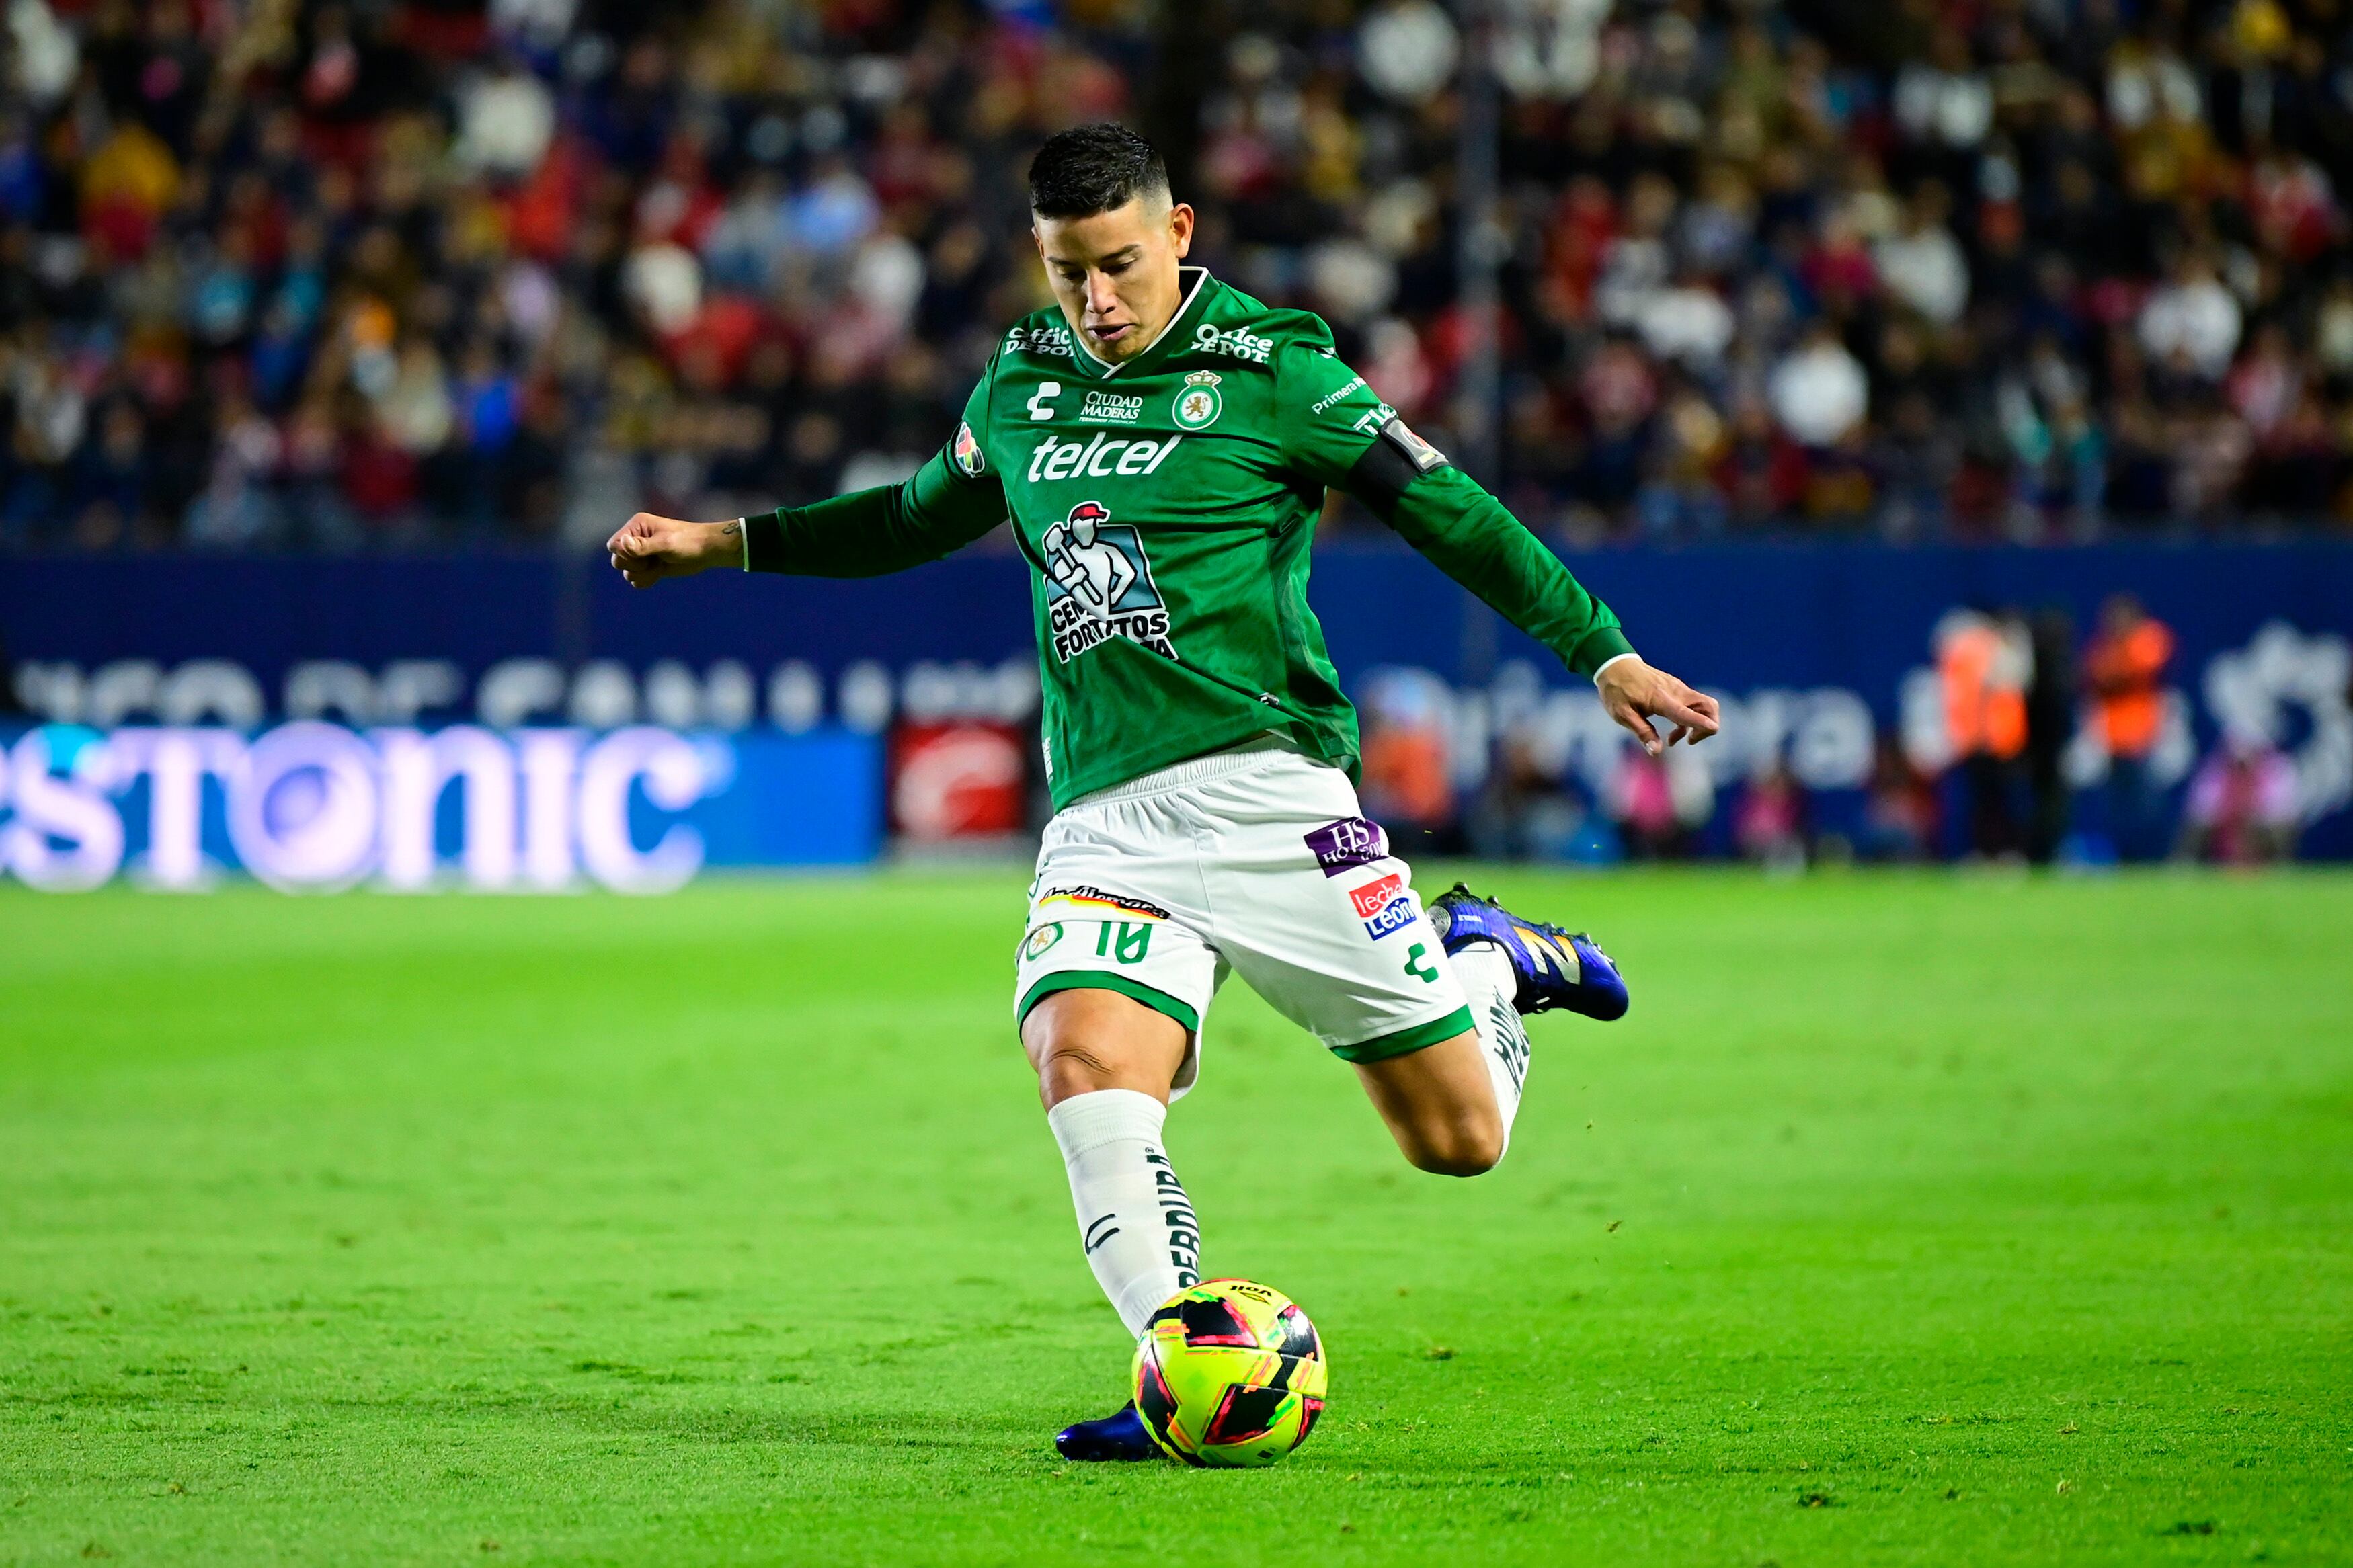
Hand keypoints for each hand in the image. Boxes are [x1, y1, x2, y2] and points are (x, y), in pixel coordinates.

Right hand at [605, 512, 739, 588]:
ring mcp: (642, 553)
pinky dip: (646, 580)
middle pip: (617, 561)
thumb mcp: (665, 544)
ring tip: (658, 566)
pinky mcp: (649, 566)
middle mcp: (636, 539)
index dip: (624, 555)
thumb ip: (642, 546)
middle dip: (634, 566)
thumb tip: (621, 542)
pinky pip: (636, 580)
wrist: (705, 551)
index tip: (642, 555)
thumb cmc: (688, 542)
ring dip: (642, 574)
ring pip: (627, 572)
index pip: (613, 545)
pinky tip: (659, 573)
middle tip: (652, 561)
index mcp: (636, 526)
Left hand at [1596, 655, 1720, 756]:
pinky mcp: (1678, 689)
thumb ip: (1642, 732)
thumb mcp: (1623, 715)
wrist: (1616, 665)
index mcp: (1661, 700)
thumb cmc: (1617, 691)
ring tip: (1673, 739)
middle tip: (1689, 740)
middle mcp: (1676, 692)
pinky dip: (1691, 719)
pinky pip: (1695, 705)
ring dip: (1699, 725)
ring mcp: (1679, 689)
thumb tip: (1657, 752)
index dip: (1701, 723)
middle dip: (1708, 726)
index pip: (1687, 712)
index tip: (1713, 730)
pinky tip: (1673, 731)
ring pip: (1705, 705)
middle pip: (1709, 706)